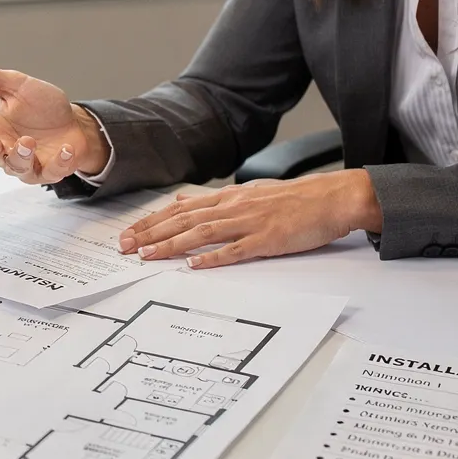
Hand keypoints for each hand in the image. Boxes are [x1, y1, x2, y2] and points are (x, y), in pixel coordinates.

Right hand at [0, 54, 108, 183]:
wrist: (75, 123)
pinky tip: (65, 149)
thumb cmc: (41, 107)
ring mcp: (26, 163)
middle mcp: (5, 147)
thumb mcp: (17, 85)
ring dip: (21, 155)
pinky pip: (51, 172)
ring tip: (28, 142)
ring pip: (16, 168)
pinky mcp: (50, 171)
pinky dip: (59, 162)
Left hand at [118, 170, 382, 267]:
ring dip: (172, 245)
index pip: (181, 209)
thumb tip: (184, 202)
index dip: (153, 221)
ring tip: (148, 255)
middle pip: (184, 221)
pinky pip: (236, 250)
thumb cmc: (295, 199)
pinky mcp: (268, 240)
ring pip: (202, 234)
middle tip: (125, 247)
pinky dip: (213, 258)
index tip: (130, 232)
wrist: (333, 198)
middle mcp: (234, 207)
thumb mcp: (250, 193)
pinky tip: (194, 265)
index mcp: (230, 197)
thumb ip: (216, 200)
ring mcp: (251, 223)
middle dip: (151, 234)